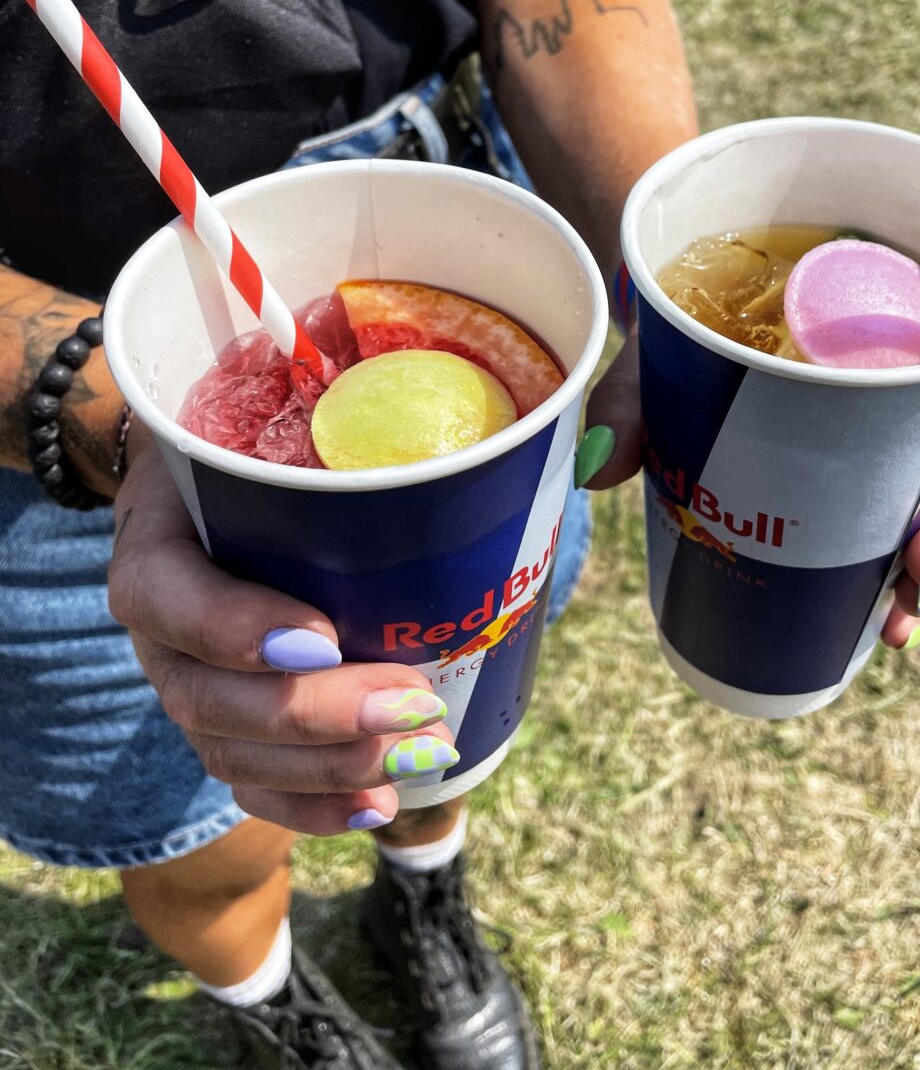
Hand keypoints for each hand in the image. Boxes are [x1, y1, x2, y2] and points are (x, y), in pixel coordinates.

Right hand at [108, 433, 455, 835]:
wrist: (212, 490)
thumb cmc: (251, 453)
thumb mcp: (265, 425)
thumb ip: (325, 428)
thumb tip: (453, 424)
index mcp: (155, 549)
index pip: (168, 599)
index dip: (236, 629)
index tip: (323, 636)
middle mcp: (160, 634)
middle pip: (211, 699)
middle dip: (317, 715)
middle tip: (415, 701)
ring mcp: (188, 687)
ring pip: (234, 755)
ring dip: (332, 767)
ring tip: (420, 755)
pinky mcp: (224, 728)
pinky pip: (253, 786)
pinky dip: (316, 806)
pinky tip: (379, 805)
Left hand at [580, 333, 919, 655]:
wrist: (691, 309)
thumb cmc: (697, 307)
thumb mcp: (668, 339)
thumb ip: (636, 392)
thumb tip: (597, 465)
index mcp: (902, 299)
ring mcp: (907, 425)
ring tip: (903, 623)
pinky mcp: (883, 473)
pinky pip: (913, 520)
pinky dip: (906, 576)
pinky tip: (889, 625)